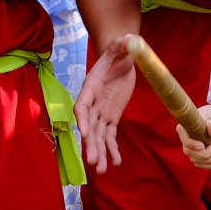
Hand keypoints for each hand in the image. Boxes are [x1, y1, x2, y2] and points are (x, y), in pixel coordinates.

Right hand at [75, 37, 137, 173]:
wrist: (121, 57)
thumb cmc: (118, 51)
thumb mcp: (121, 47)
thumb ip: (122, 45)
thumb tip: (127, 39)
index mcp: (91, 87)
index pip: (83, 106)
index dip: (84, 120)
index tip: (86, 133)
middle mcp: (93, 102)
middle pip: (90, 126)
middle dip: (91, 144)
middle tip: (93, 162)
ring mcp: (101, 111)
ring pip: (98, 135)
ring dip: (100, 152)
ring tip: (102, 170)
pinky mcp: (111, 116)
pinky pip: (110, 135)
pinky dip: (112, 149)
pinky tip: (116, 163)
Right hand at [177, 92, 210, 170]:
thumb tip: (210, 128)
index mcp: (194, 120)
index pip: (181, 132)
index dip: (190, 143)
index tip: (203, 146)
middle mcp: (190, 131)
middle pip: (188, 150)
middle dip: (206, 154)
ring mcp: (193, 142)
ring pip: (195, 159)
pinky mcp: (199, 151)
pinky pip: (201, 163)